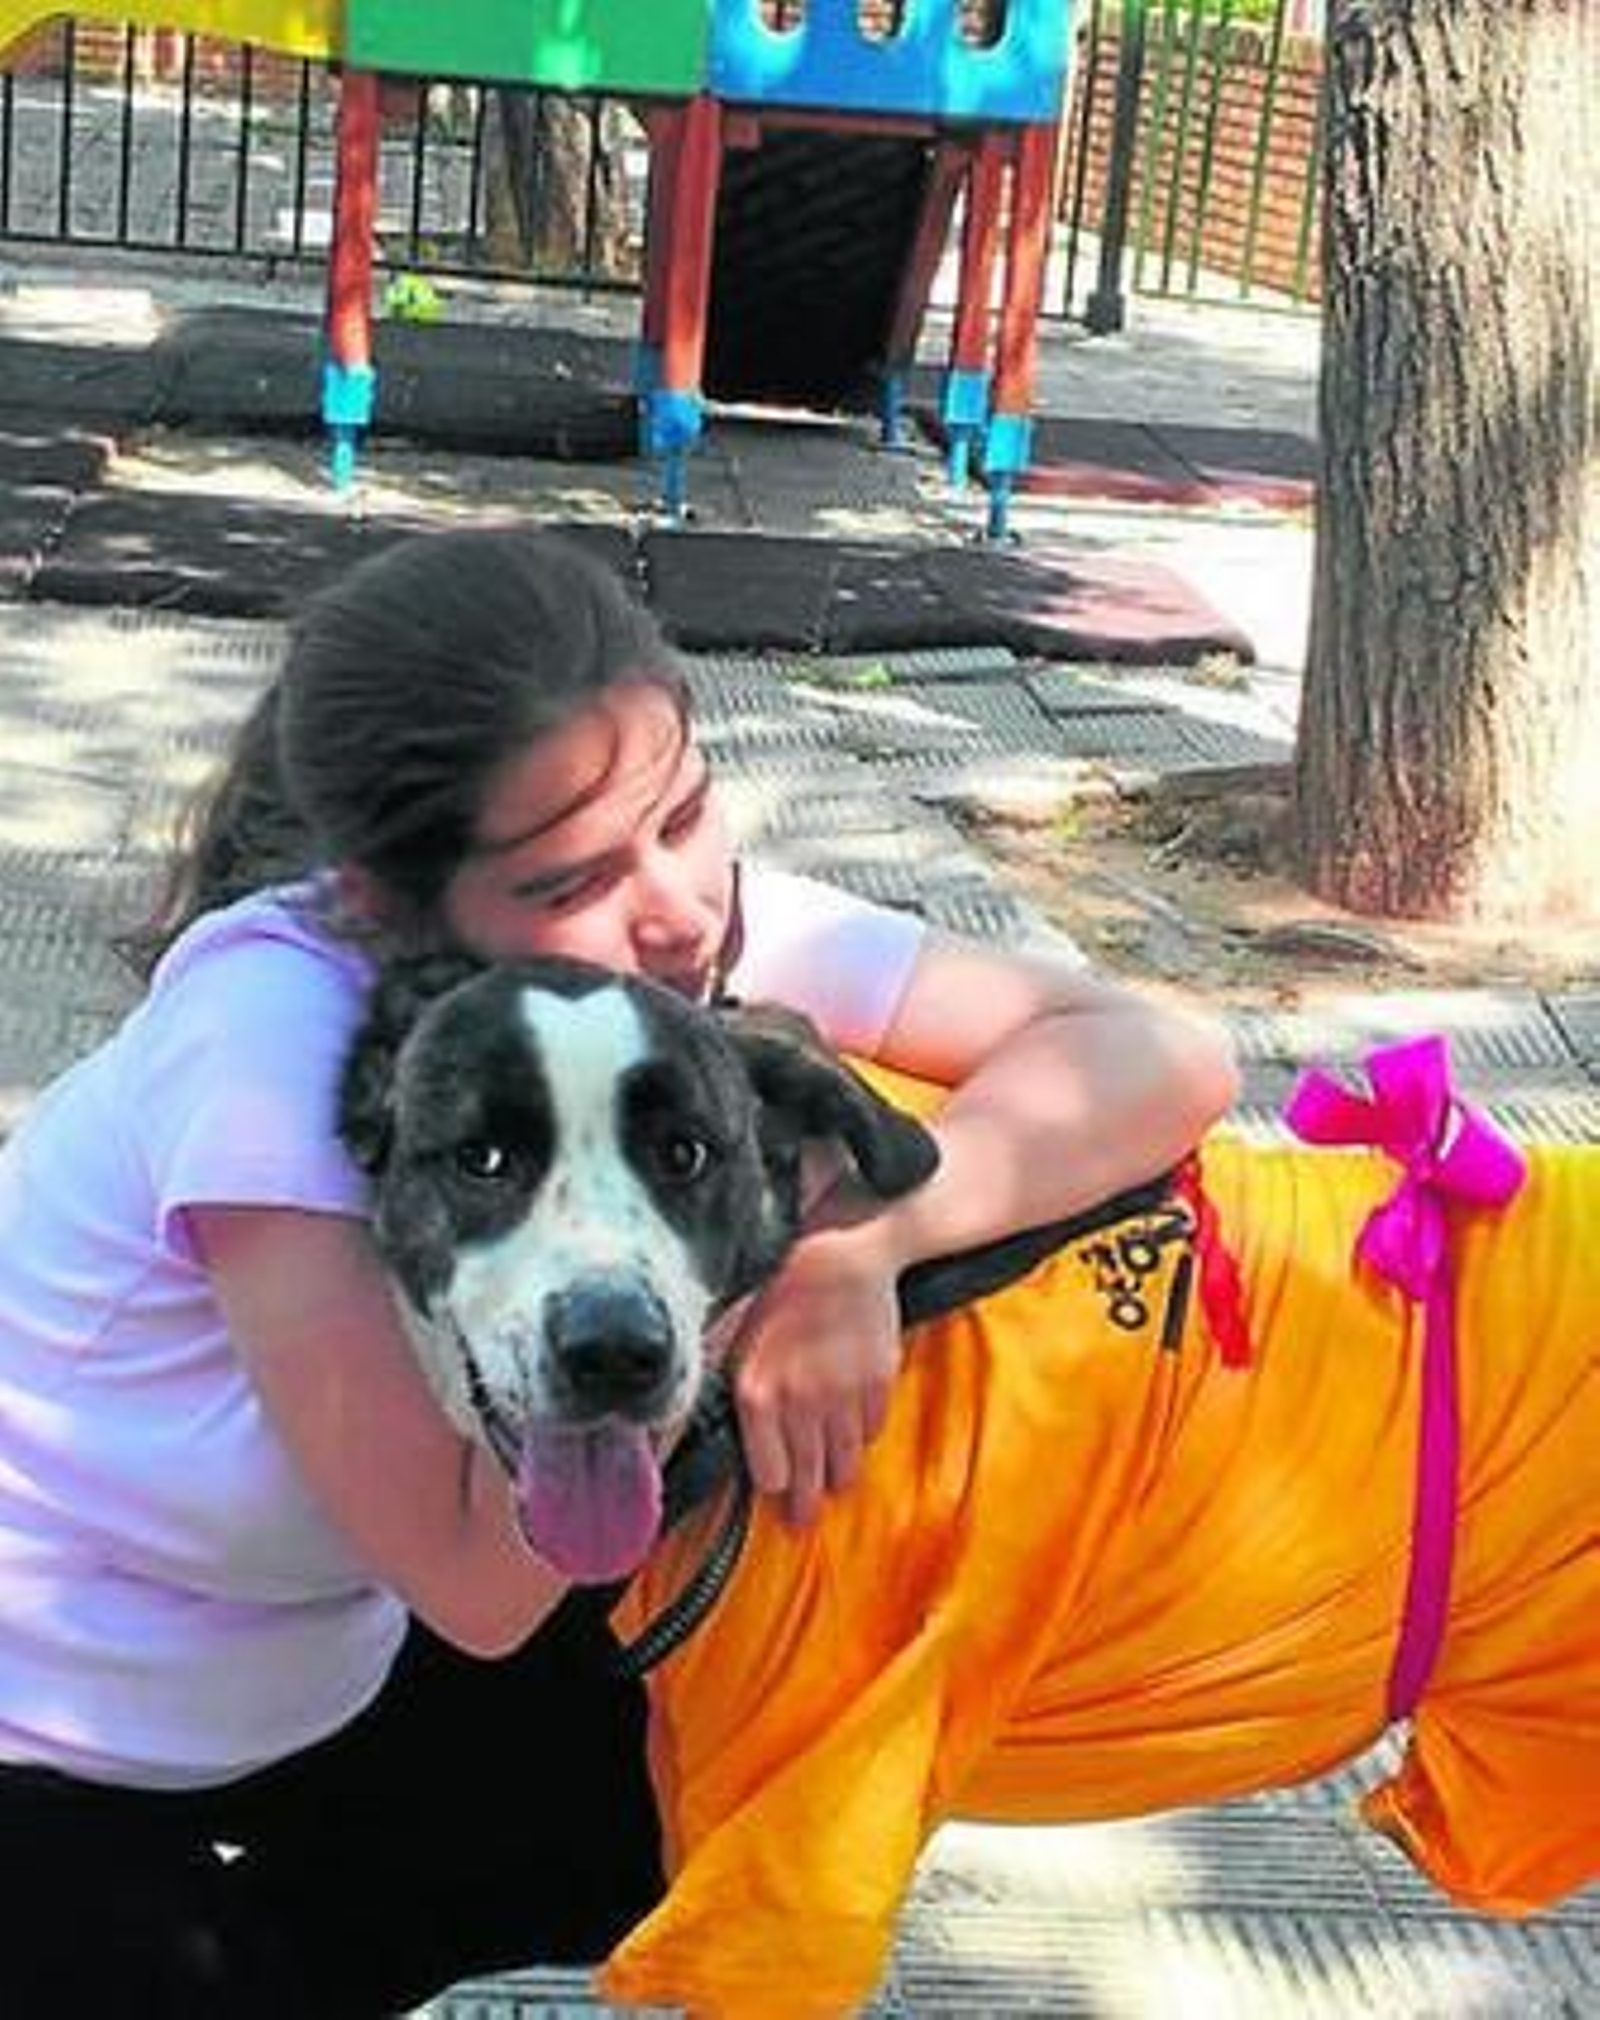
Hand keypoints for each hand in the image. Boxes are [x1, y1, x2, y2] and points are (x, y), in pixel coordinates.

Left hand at [730, 1213, 904, 1526]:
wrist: (842, 1251)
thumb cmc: (781, 1288)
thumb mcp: (737, 1337)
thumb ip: (732, 1392)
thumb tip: (722, 1435)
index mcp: (756, 1393)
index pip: (768, 1477)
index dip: (771, 1487)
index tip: (772, 1489)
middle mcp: (800, 1403)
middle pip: (808, 1484)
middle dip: (805, 1504)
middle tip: (803, 1515)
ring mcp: (843, 1398)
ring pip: (844, 1468)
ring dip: (835, 1476)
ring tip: (830, 1481)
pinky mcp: (877, 1386)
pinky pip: (870, 1434)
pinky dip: (860, 1436)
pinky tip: (850, 1426)